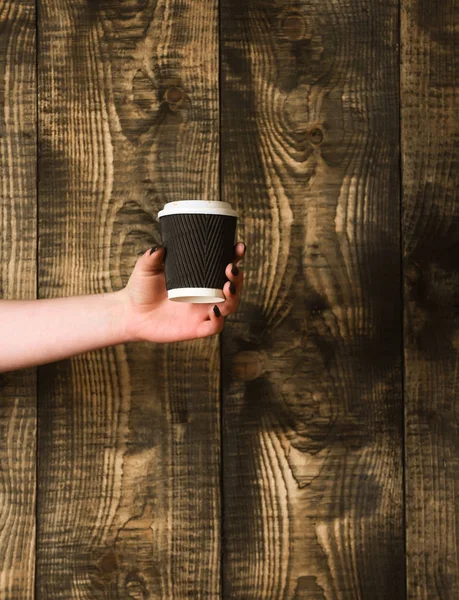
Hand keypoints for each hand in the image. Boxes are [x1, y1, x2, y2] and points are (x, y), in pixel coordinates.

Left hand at [120, 242, 245, 342]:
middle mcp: (206, 295)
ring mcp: (203, 312)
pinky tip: (214, 311)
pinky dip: (218, 320)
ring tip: (227, 286)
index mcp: (200, 278)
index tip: (238, 246)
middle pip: (233, 286)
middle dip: (238, 277)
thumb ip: (151, 257)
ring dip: (233, 297)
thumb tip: (159, 247)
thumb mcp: (146, 269)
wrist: (131, 314)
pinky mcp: (196, 328)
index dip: (235, 257)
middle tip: (231, 268)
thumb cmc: (142, 289)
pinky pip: (214, 327)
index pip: (223, 266)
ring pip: (229, 306)